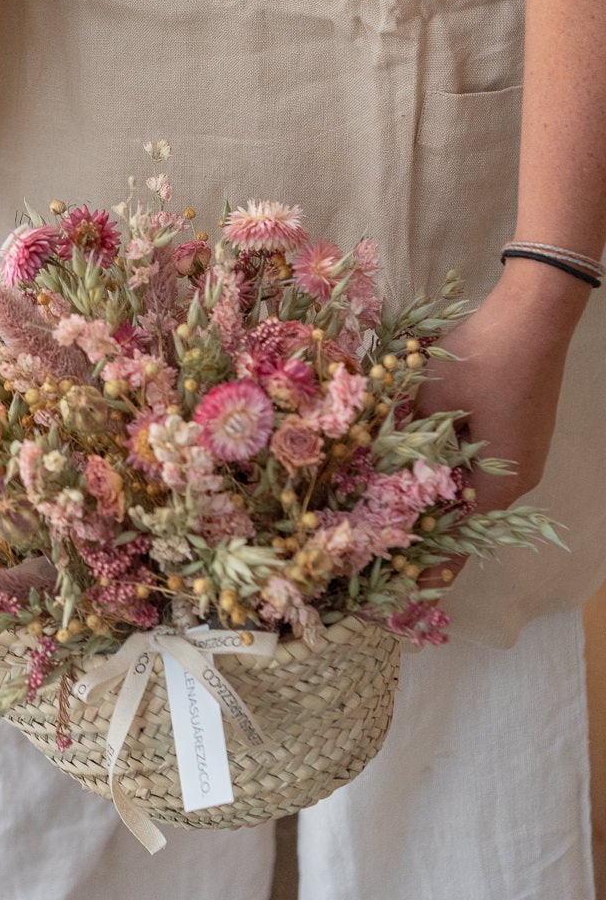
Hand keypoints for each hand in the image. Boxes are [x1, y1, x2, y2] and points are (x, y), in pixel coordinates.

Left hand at [410, 256, 582, 586]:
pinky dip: (449, 458)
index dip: (430, 560)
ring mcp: (520, 451)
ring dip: (435, 484)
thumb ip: (401, 434)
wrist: (532, 314)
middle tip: (382, 537)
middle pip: (464, 510)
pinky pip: (479, 455)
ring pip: (469, 479)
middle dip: (425, 520)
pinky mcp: (517, 427)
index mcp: (500, 484)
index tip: (403, 585)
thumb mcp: (429, 398)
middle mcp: (516, 476)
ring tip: (391, 497)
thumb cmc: (482, 360)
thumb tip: (366, 459)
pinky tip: (417, 450)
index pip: (459, 538)